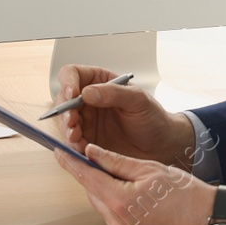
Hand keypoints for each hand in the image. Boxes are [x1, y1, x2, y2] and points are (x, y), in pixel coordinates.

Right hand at [54, 63, 197, 169]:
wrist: (162, 146)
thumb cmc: (154, 118)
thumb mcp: (138, 100)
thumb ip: (113, 93)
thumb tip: (87, 92)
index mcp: (100, 83)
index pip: (73, 75)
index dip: (68, 82)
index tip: (72, 95)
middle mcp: (89, 101)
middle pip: (63, 100)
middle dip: (65, 111)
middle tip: (72, 122)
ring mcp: (87, 121)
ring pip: (65, 122)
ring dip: (67, 130)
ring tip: (76, 138)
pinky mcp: (88, 141)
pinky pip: (73, 142)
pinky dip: (73, 146)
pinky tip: (82, 149)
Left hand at [55, 143, 216, 224]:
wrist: (212, 223)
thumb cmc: (186, 193)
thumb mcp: (150, 169)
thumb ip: (116, 161)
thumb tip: (91, 152)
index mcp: (120, 201)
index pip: (86, 177)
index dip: (70, 162)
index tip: (58, 151)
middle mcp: (117, 223)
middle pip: (93, 193)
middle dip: (94, 175)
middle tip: (99, 158)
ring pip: (104, 207)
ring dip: (108, 191)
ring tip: (128, 177)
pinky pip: (116, 220)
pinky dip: (119, 205)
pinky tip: (135, 196)